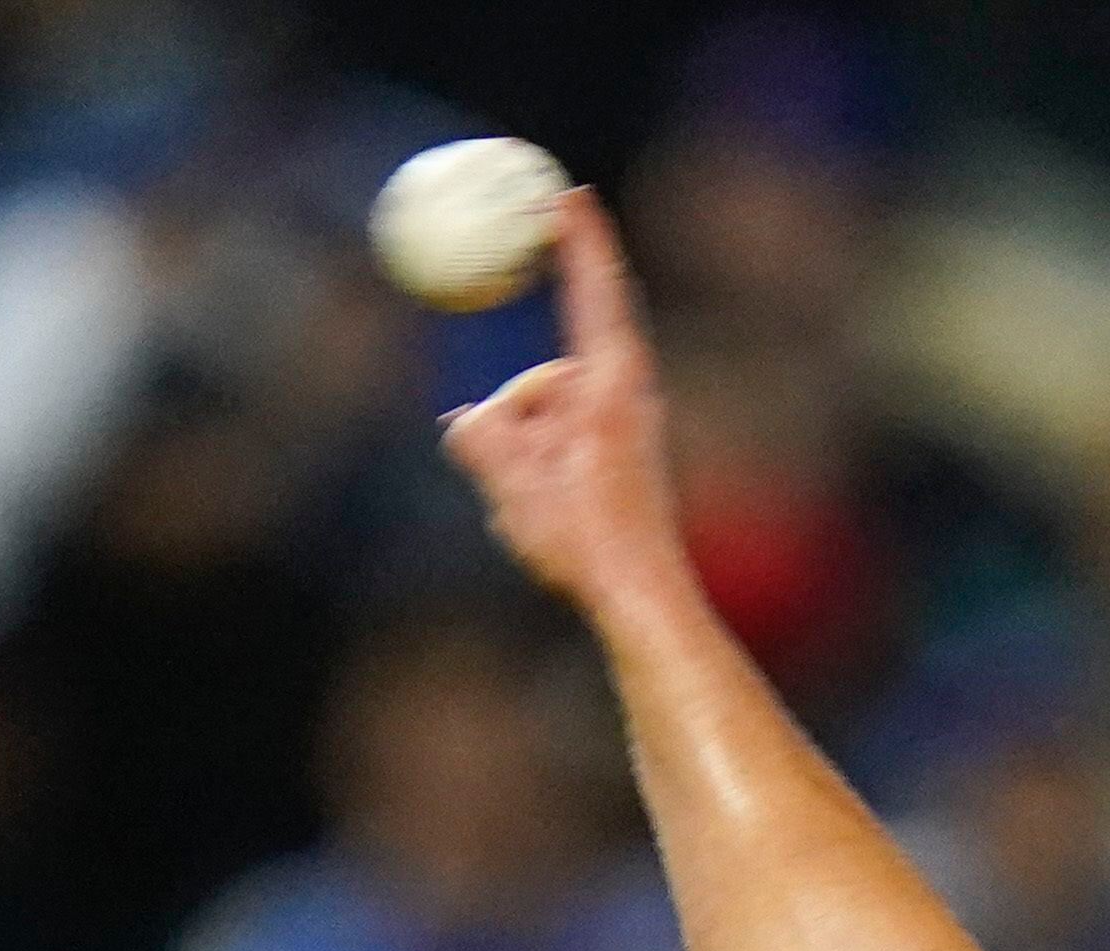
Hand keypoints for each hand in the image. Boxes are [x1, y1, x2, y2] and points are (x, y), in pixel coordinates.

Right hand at [440, 190, 694, 630]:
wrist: (643, 600)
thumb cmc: (589, 546)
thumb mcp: (517, 490)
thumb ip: (486, 443)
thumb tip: (466, 423)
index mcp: (611, 389)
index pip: (594, 292)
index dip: (578, 240)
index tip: (564, 192)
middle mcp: (622, 398)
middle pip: (539, 384)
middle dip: (515, 435)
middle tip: (525, 494)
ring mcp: (619, 428)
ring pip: (539, 419)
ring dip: (522, 461)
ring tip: (541, 517)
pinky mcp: (612, 456)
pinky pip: (550, 448)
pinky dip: (533, 478)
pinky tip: (545, 524)